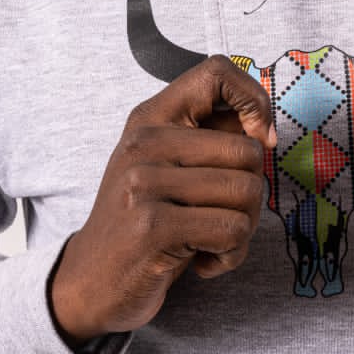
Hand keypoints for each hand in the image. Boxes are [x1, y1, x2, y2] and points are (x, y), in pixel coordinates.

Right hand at [50, 55, 275, 345]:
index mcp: (150, 118)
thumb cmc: (144, 222)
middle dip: (251, 194)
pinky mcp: (152, 225)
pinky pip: (233, 232)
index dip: (253, 101)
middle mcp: (144, 142)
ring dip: (242, 230)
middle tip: (222, 217)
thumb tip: (264, 130)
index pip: (217, 71)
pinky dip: (230, 255)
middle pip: (248, 151)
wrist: (89, 282)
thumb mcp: (165, 167)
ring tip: (209, 241)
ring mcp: (144, 182)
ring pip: (247, 193)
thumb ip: (207, 141)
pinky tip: (202, 262)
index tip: (259, 139)